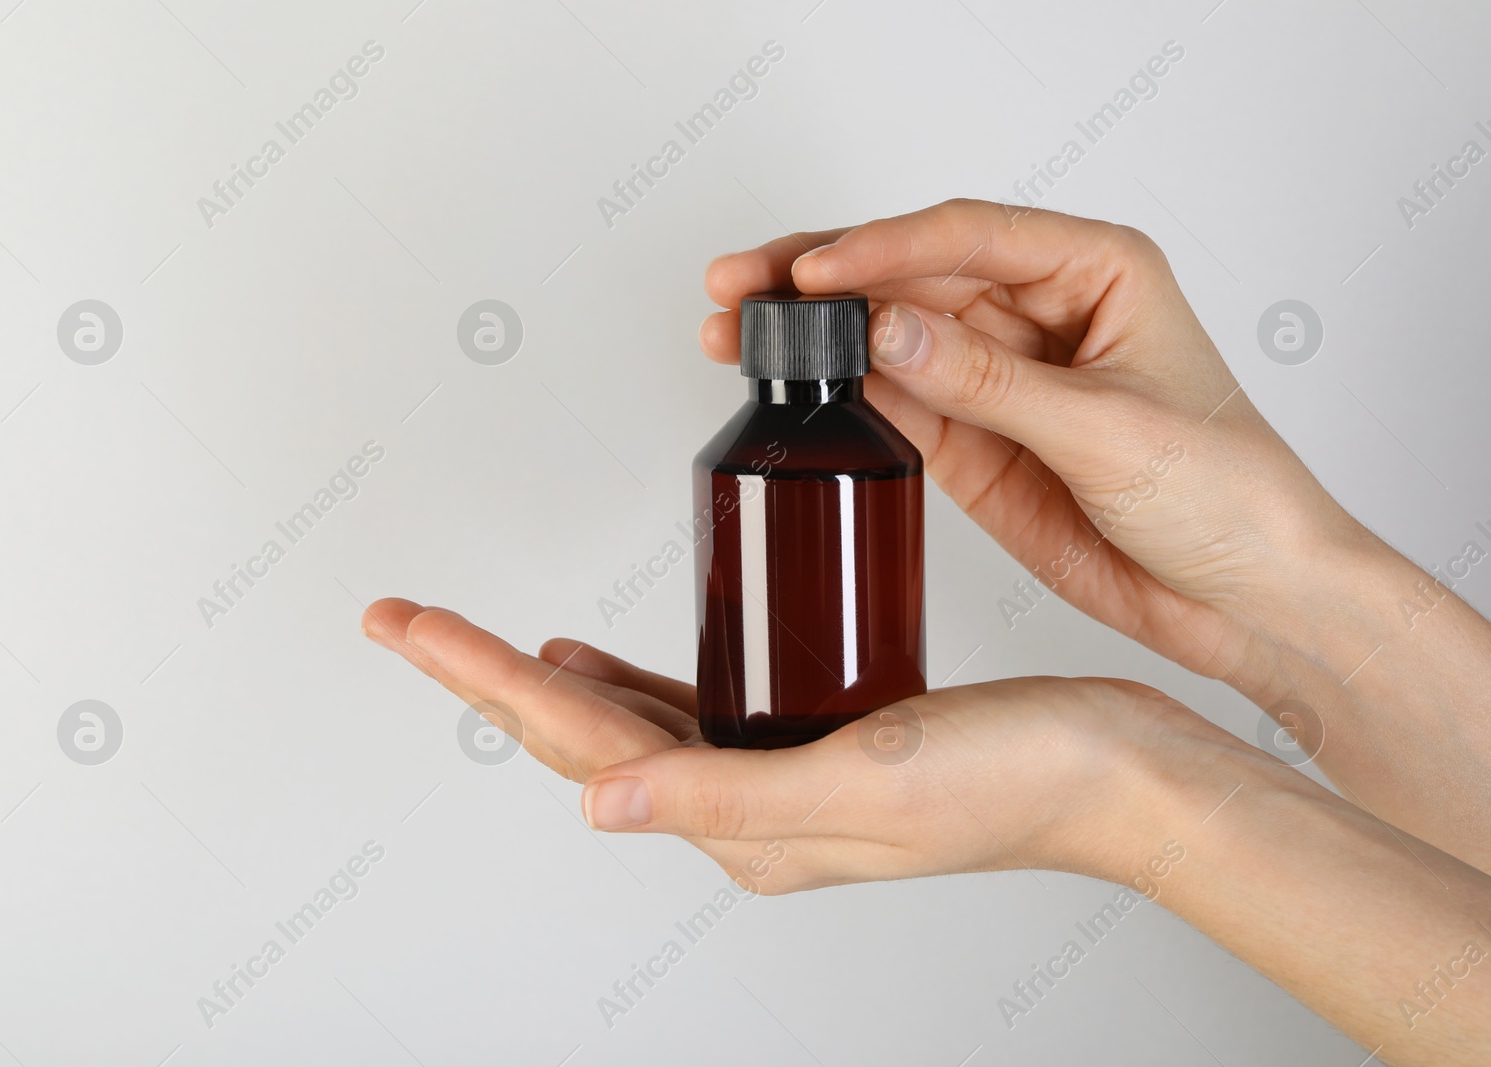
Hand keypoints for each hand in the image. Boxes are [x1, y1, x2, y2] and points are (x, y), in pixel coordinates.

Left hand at [361, 598, 1202, 891]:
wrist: (1117, 770)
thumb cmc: (1017, 778)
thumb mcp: (865, 782)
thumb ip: (725, 795)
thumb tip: (600, 804)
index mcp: (744, 823)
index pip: (580, 738)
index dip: (485, 674)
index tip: (412, 625)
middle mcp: (745, 808)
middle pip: (580, 730)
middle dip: (487, 673)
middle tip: (411, 622)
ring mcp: (775, 774)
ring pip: (624, 720)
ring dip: (546, 679)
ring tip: (481, 640)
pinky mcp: (812, 736)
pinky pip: (689, 709)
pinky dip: (630, 679)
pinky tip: (604, 655)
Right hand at [699, 199, 1490, 873]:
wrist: (1248, 600)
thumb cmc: (1230, 494)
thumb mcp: (1108, 428)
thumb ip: (988, 382)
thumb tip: (885, 331)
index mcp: (1093, 270)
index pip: (967, 236)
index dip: (879, 248)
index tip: (811, 272)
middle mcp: (1039, 312)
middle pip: (909, 276)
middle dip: (820, 279)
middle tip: (738, 286)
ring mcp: (1000, 379)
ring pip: (889, 336)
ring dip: (815, 336)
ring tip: (735, 334)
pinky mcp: (976, 443)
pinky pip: (896, 403)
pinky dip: (843, 395)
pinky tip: (791, 385)